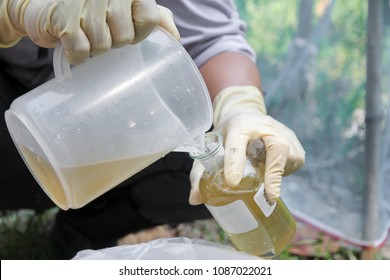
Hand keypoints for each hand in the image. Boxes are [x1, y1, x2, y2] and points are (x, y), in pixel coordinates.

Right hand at [0, 0, 179, 63]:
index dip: (140, 33)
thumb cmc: (95, 10)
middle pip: (125, 36)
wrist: (49, 8)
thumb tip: (176, 37)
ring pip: (103, 45)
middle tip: (102, 32)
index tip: (129, 32)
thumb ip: (156, 16)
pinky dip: (77, 55)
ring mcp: (84, 1)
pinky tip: (73, 43)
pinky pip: (82, 50)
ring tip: (86, 35)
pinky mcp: (63, 17)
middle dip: (115, 42)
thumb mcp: (129, 8)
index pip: (149, 19)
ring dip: (95, 49)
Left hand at [189, 86, 304, 204]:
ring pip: (288, 158)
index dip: (234, 163)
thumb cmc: (228, 134)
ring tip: (266, 182)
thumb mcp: (212, 147)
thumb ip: (201, 172)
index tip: (232, 183)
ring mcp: (283, 131)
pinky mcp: (294, 140)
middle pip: (276, 148)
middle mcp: (264, 126)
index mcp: (239, 125)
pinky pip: (294, 162)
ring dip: (278, 175)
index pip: (237, 143)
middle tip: (270, 195)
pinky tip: (273, 171)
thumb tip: (195, 199)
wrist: (247, 115)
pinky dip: (284, 172)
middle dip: (274, 173)